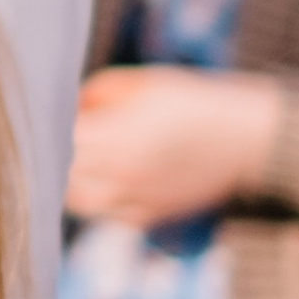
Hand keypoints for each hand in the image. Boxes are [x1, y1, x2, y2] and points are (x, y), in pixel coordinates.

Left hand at [65, 66, 278, 228]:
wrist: (247, 139)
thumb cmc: (195, 103)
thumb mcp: (145, 83)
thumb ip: (99, 92)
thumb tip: (70, 107)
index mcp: (115, 137)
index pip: (59, 138)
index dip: (51, 126)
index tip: (54, 114)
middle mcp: (120, 174)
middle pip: (60, 173)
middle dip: (56, 154)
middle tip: (62, 136)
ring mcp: (135, 199)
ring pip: (78, 201)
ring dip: (72, 181)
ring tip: (84, 159)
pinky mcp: (151, 215)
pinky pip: (109, 215)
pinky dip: (101, 199)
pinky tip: (110, 177)